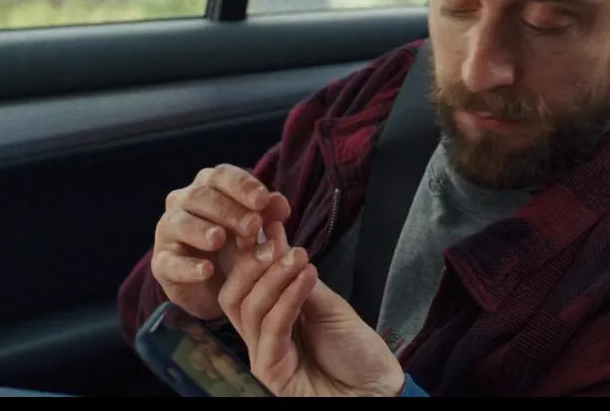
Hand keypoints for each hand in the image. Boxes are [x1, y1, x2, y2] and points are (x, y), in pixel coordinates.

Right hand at [150, 164, 291, 320]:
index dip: (242, 185)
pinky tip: (207, 270)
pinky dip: (188, 266)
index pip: (222, 175)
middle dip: (228, 210)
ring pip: (180, 222)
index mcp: (208, 186)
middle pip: (201, 196)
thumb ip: (268, 214)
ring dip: (201, 230)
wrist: (216, 286)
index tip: (263, 200)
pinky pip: (169, 261)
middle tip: (252, 226)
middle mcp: (183, 201)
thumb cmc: (236, 245)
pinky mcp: (161, 262)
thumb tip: (281, 203)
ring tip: (220, 239)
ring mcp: (169, 230)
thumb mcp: (255, 230)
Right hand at [217, 224, 404, 396]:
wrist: (376, 391)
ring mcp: (263, 354)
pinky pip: (271, 328)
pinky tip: (306, 277)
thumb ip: (300, 280)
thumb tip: (279, 242)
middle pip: (233, 294)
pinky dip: (288, 299)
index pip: (248, 279)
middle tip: (273, 239)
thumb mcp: (328, 305)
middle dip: (249, 262)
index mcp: (272, 316)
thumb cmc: (355, 353)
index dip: (250, 249)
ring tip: (298, 255)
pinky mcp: (270, 372)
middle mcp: (261, 335)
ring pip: (249, 308)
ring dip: (273, 276)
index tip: (265, 217)